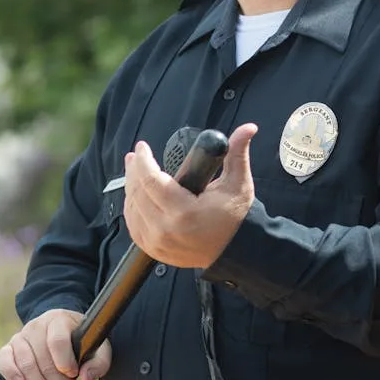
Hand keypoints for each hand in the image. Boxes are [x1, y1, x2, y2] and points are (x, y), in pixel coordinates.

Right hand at [0, 309, 112, 379]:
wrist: (63, 332)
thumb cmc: (81, 341)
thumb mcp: (98, 348)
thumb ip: (98, 363)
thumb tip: (86, 378)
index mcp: (60, 319)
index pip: (57, 341)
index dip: (65, 362)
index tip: (73, 374)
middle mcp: (38, 324)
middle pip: (42, 357)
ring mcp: (22, 335)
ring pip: (25, 362)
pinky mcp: (10, 347)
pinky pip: (4, 359)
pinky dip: (10, 373)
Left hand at [123, 123, 257, 268]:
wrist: (235, 251)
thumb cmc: (236, 217)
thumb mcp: (238, 183)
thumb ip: (237, 153)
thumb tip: (248, 128)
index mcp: (184, 212)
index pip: (151, 181)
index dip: (143, 161)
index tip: (143, 147)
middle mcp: (165, 230)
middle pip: (138, 193)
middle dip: (134, 170)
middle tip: (136, 155)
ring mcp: (157, 243)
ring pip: (132, 209)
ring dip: (131, 187)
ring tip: (134, 171)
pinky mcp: (154, 250)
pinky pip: (134, 225)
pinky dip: (132, 208)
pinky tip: (136, 195)